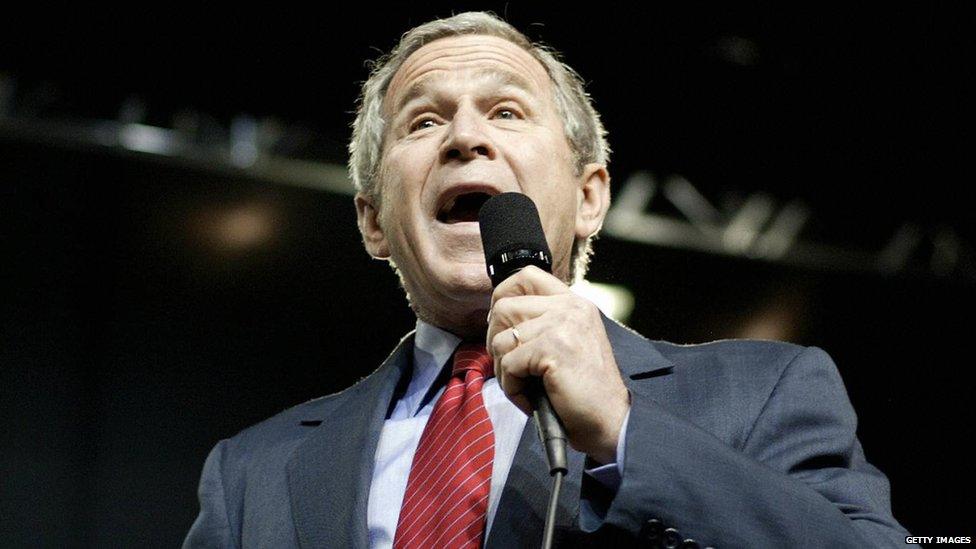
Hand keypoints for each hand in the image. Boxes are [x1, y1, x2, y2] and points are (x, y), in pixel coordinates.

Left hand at [486, 266, 630, 463]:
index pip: (526, 276)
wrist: (610, 419)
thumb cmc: (584, 389)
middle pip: (503, 307)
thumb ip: (542, 322)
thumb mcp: (568, 341)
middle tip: (509, 369)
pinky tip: (529, 399)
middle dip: (495, 342)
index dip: (502, 297)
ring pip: (500, 339)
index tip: (502, 326)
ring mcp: (562, 325)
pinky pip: (508, 364)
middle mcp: (569, 307)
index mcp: (573, 302)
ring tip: (522, 387)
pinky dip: (512, 388)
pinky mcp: (553, 348)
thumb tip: (497, 317)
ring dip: (503, 371)